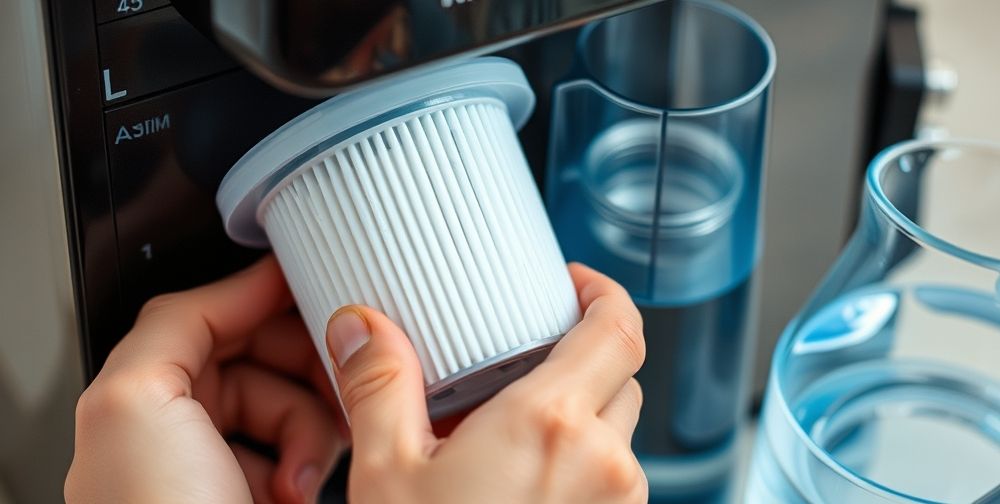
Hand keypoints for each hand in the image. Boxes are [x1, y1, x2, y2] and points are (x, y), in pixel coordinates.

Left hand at [66, 256, 344, 503]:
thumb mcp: (132, 402)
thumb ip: (174, 322)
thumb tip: (244, 282)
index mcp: (143, 397)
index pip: (213, 316)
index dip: (265, 297)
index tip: (316, 282)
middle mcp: (181, 431)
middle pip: (264, 359)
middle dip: (303, 370)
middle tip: (332, 381)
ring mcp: (227, 469)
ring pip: (296, 405)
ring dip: (313, 428)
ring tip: (302, 469)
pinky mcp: (266, 500)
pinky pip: (309, 453)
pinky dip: (315, 465)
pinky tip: (301, 493)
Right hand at [328, 263, 646, 503]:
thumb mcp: (388, 475)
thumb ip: (379, 386)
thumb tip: (361, 327)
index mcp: (550, 424)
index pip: (619, 327)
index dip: (603, 292)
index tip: (572, 284)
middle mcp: (602, 462)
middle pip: (619, 374)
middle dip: (578, 355)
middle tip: (526, 356)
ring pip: (619, 430)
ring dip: (580, 414)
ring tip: (516, 425)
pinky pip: (613, 478)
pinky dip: (581, 461)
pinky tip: (525, 481)